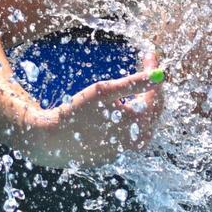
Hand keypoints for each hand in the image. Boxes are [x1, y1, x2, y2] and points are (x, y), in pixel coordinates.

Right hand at [29, 56, 164, 167]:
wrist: (51, 141)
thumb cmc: (76, 113)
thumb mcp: (104, 92)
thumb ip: (134, 83)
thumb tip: (160, 74)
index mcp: (137, 125)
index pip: (156, 96)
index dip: (153, 73)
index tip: (150, 56)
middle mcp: (136, 142)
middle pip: (153, 111)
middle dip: (150, 88)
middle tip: (145, 67)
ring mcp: (126, 151)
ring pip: (143, 124)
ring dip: (142, 105)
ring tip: (136, 88)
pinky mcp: (114, 155)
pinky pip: (128, 134)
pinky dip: (128, 119)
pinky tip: (119, 109)